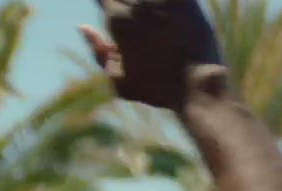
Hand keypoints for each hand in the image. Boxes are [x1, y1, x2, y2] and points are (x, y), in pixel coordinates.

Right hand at [81, 0, 224, 111]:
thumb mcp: (121, 83)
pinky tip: (177, 13)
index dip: (112, 6)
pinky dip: (176, 4)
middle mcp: (135, 6)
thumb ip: (98, 54)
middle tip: (142, 23)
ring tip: (161, 25)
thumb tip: (83, 26)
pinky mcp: (185, 2)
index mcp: (116, 20)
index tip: (121, 16)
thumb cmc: (160, 92)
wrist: (198, 90)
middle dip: (131, 6)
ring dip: (152, 5)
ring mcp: (160, 2)